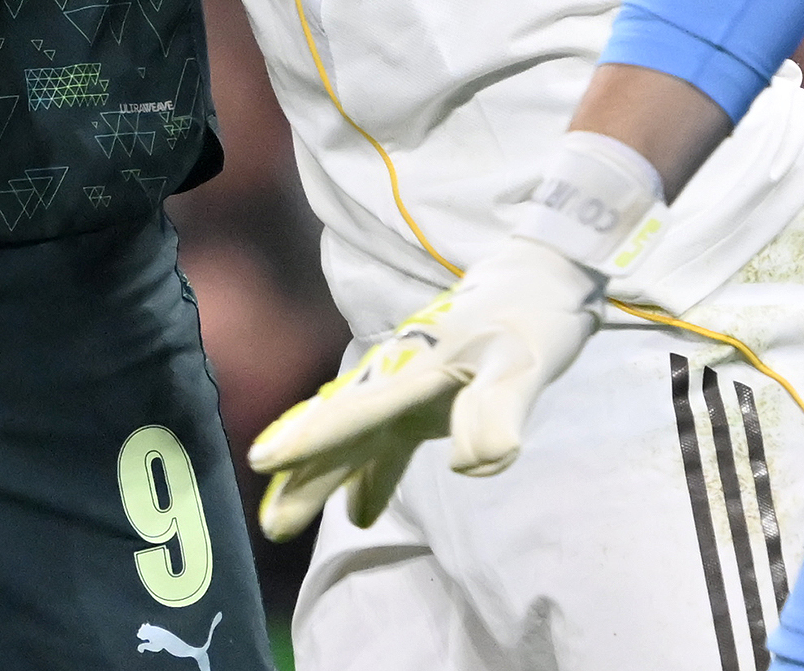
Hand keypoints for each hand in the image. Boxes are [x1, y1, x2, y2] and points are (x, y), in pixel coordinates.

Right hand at [246, 236, 601, 540]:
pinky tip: (359, 512)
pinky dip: (368, 476)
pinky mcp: (424, 402)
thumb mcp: (525, 361)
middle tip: (268, 522)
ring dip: (321, 477)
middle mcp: (399, 381)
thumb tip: (467, 465)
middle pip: (342, 431)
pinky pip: (384, 444)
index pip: (356, 410)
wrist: (538, 282)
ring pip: (354, 440)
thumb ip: (498, 409)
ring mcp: (407, 392)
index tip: (264, 459)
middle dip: (303, 473)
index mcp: (415, 370)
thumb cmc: (530, 318)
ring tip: (281, 522)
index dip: (312, 438)